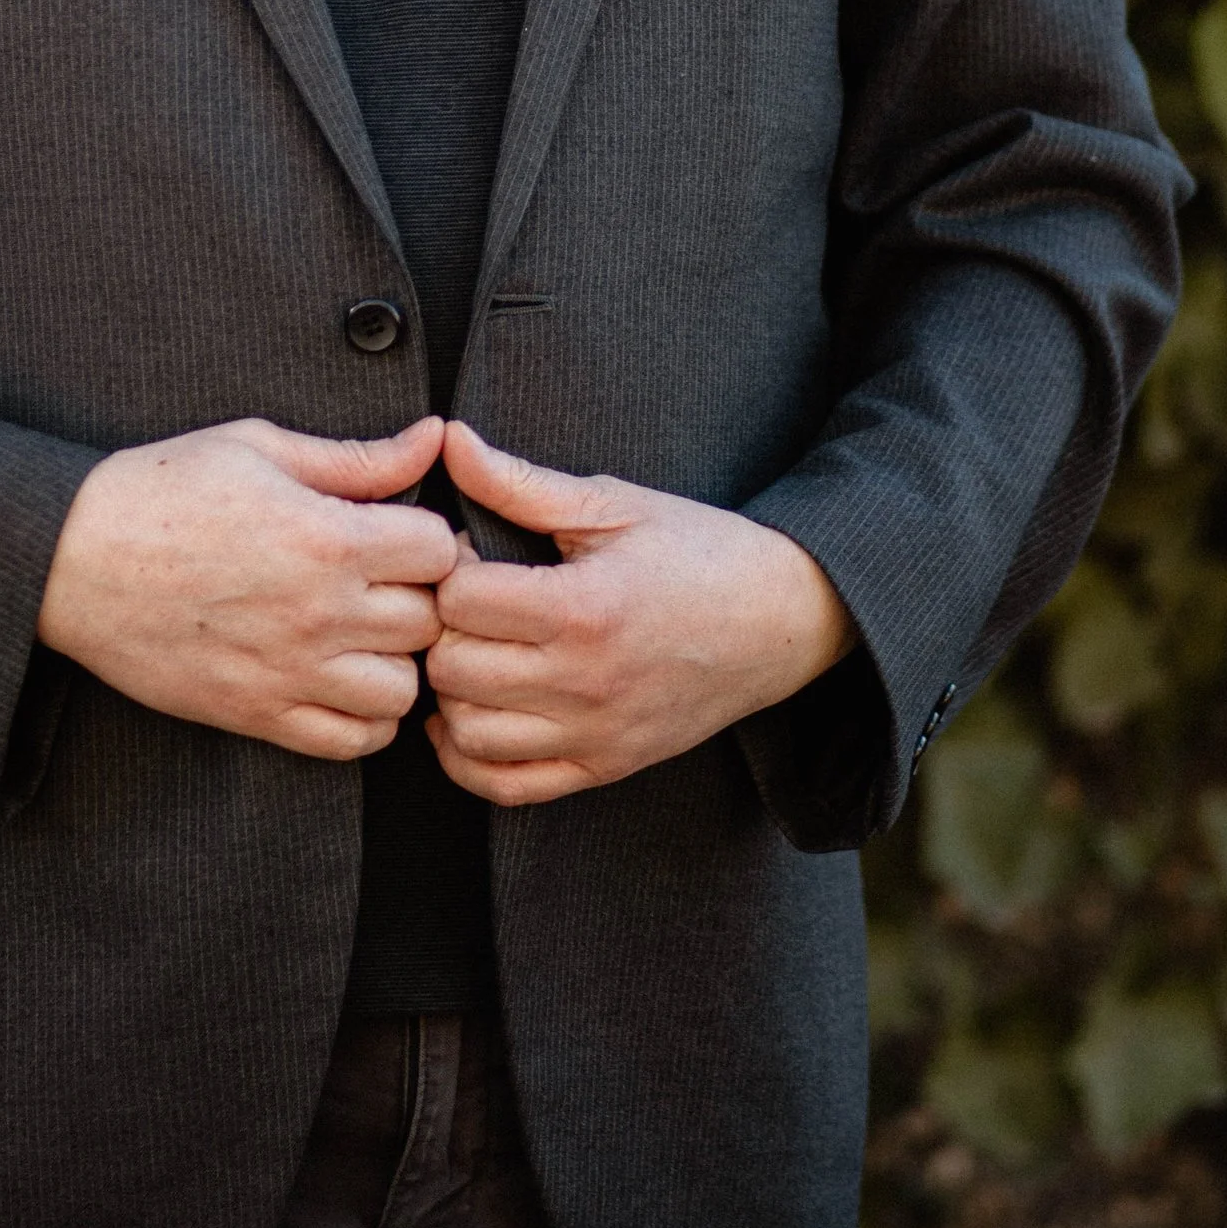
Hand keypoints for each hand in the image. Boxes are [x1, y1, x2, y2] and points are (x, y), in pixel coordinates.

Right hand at [38, 411, 455, 759]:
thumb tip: (433, 439)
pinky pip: (352, 742)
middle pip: (430, 622)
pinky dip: (364, 719)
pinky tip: (342, 679)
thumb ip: (356, 456)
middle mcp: (316, 612)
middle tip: (388, 582)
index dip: (431, 537)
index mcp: (323, 537)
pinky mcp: (257, 716)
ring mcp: (288, 672)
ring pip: (403, 691)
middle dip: (418, 597)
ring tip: (366, 634)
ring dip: (396, 661)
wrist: (69, 558)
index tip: (403, 534)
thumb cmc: (160, 490)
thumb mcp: (257, 447)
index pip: (440, 550)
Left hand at [424, 417, 856, 806]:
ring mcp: (595, 734)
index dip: (451, 568)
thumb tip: (451, 441)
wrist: (783, 619)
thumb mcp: (615, 504)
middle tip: (466, 604)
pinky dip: (470, 756)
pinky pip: (506, 786)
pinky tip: (475, 711)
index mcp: (585, 608)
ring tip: (474, 652)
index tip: (473, 555)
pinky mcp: (605, 767)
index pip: (459, 599)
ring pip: (467, 733)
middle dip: (443, 628)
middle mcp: (586, 682)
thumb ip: (521, 482)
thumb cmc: (698, 551)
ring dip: (452, 692)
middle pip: (452, 668)